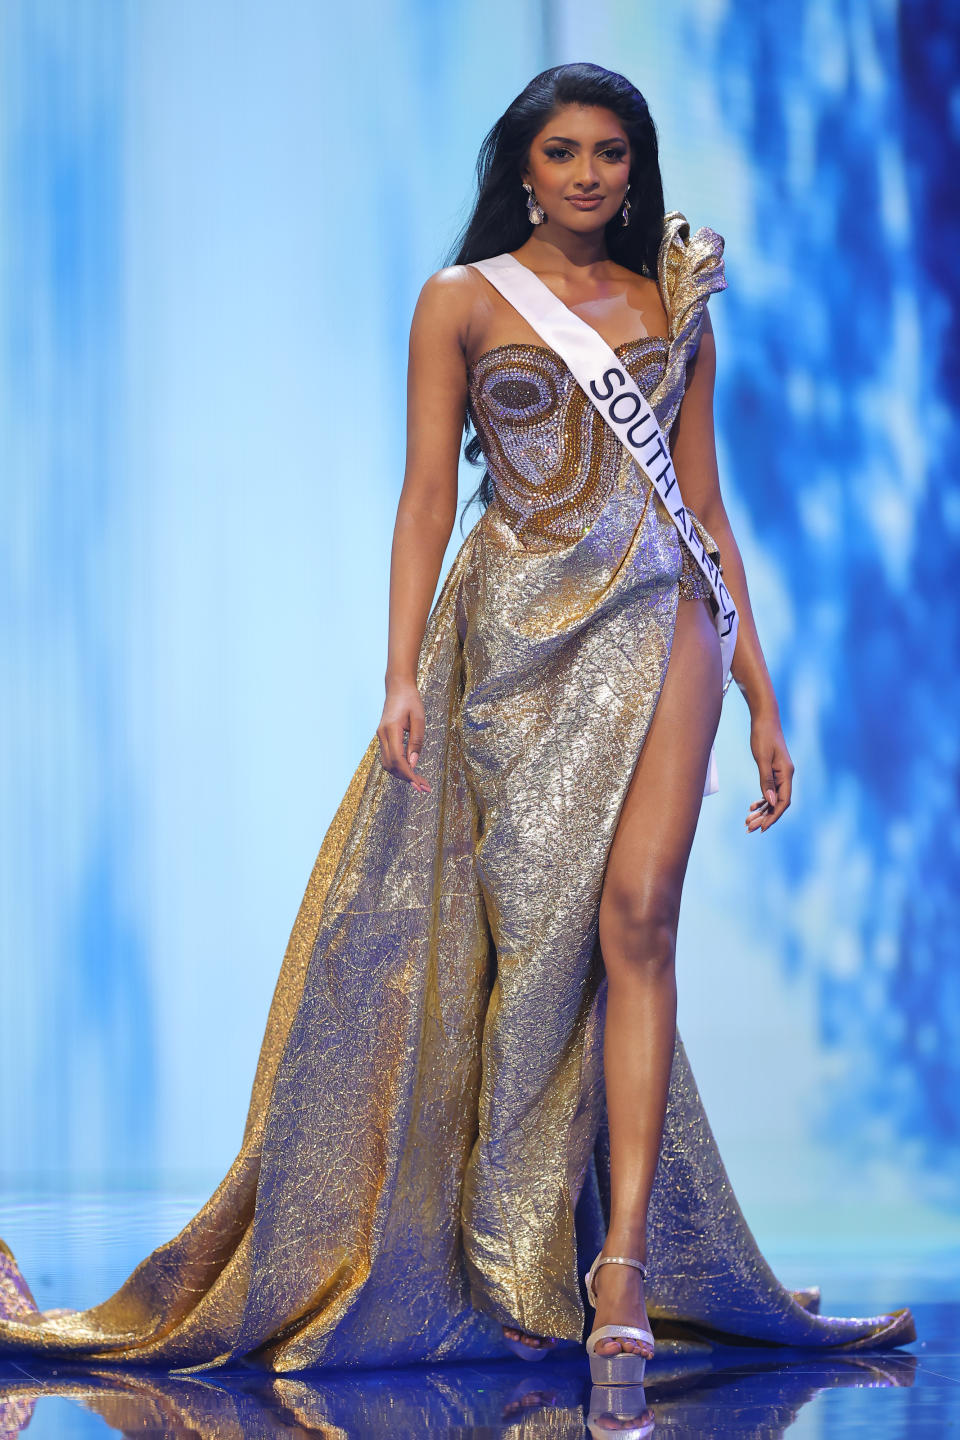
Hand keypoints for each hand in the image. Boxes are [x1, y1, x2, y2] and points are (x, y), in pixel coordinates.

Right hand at [377, 680, 430, 792]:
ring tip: (419, 782)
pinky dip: (398, 767)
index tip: (420, 784)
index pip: (398, 760)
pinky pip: (388, 757)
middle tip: (423, 788)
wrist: (398, 687)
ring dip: (401, 775)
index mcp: (391, 730)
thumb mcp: (418, 718)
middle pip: (391, 765)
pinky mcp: (383, 736)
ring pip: (387, 763)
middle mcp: (382, 735)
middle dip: (406, 778)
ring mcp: (381, 736)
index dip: (408, 774)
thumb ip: (416, 741)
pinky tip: (410, 771)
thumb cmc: (411, 700)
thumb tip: (414, 763)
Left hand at [745, 712, 793, 832]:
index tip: (761, 828)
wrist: (764, 718)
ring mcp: (781, 773)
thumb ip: (766, 781)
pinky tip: (752, 808)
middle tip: (749, 828)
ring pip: (773, 799)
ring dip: (762, 811)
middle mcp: (786, 775)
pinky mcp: (774, 770)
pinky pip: (770, 791)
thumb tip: (771, 802)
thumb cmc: (762, 735)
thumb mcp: (762, 758)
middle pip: (778, 803)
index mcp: (786, 774)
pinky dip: (762, 800)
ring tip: (748, 822)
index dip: (773, 816)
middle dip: (765, 817)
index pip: (783, 802)